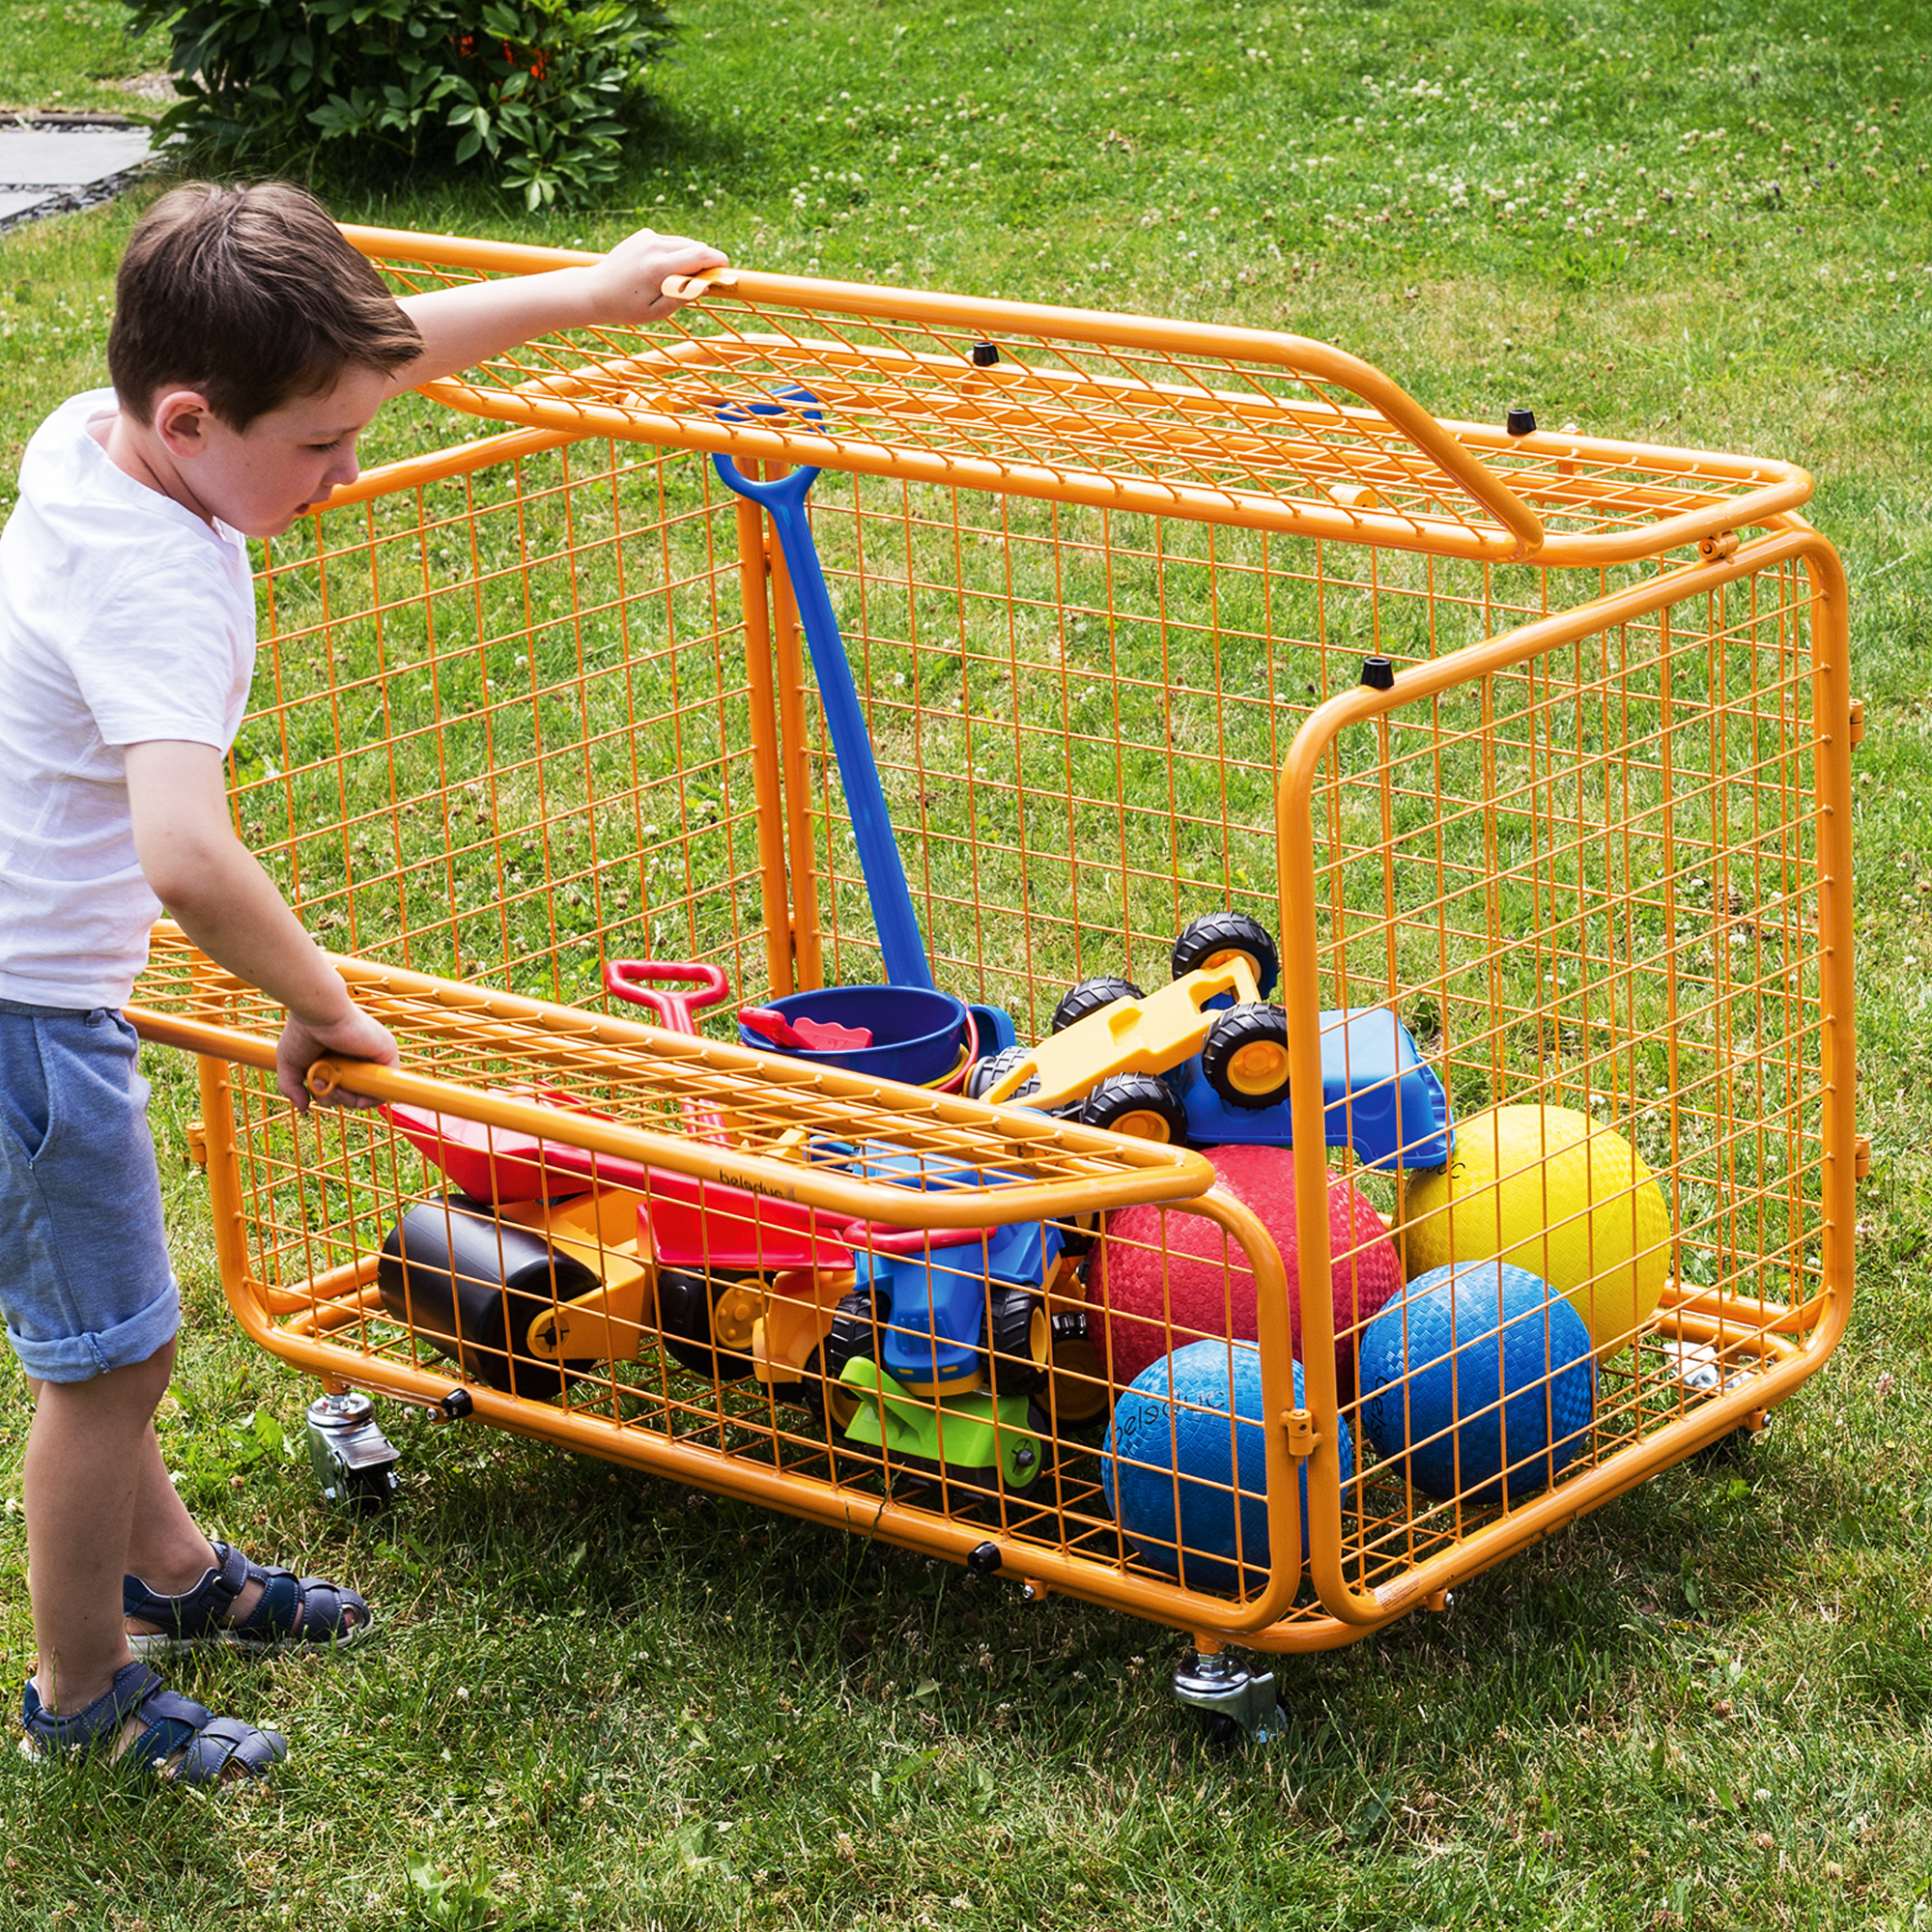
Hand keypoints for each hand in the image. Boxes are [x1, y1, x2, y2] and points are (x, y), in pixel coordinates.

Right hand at [275, 1005, 399, 1113]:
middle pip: (354, 1094)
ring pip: (368, 1093)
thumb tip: (303, 1108)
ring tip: (331, 1084)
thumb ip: (292, 1087)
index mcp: (338, 1059)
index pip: (341, 1089)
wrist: (318, 1011)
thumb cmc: (302, 1030)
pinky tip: (357, 1097)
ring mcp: (372, 1056)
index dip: (330, 1096)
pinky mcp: (387, 1053)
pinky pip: (387, 1085)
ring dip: (350, 1099)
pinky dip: (373, 1096)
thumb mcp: (291, 1064)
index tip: (316, 1089)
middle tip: (321, 1085)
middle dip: (336, 1098)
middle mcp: (357, 1058)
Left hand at [582, 227, 727, 326]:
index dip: (718, 261)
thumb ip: (683, 296)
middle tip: (703, 281)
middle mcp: (654, 246)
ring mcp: (648, 237)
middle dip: (705, 262)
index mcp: (659, 267)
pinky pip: (670, 242)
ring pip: (684, 243)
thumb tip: (706, 285)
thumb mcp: (657, 311)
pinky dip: (674, 254)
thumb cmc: (625, 307)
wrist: (594, 290)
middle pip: (695, 247)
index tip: (726, 270)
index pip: (700, 255)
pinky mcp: (644, 234)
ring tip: (677, 279)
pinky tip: (661, 270)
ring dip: (689, 258)